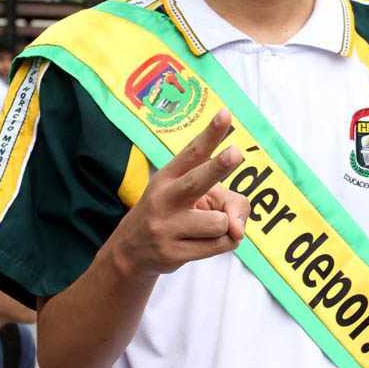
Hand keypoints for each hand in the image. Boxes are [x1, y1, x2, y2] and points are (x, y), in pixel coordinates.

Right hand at [110, 108, 248, 278]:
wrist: (130, 252)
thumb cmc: (171, 214)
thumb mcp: (193, 198)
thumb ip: (227, 202)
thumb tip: (238, 231)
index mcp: (169, 175)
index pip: (193, 151)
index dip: (211, 133)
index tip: (225, 113)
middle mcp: (165, 198)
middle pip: (198, 180)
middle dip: (219, 167)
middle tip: (236, 153)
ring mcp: (167, 227)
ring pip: (220, 222)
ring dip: (224, 226)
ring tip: (204, 228)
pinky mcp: (173, 253)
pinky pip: (219, 245)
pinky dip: (222, 243)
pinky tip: (202, 243)